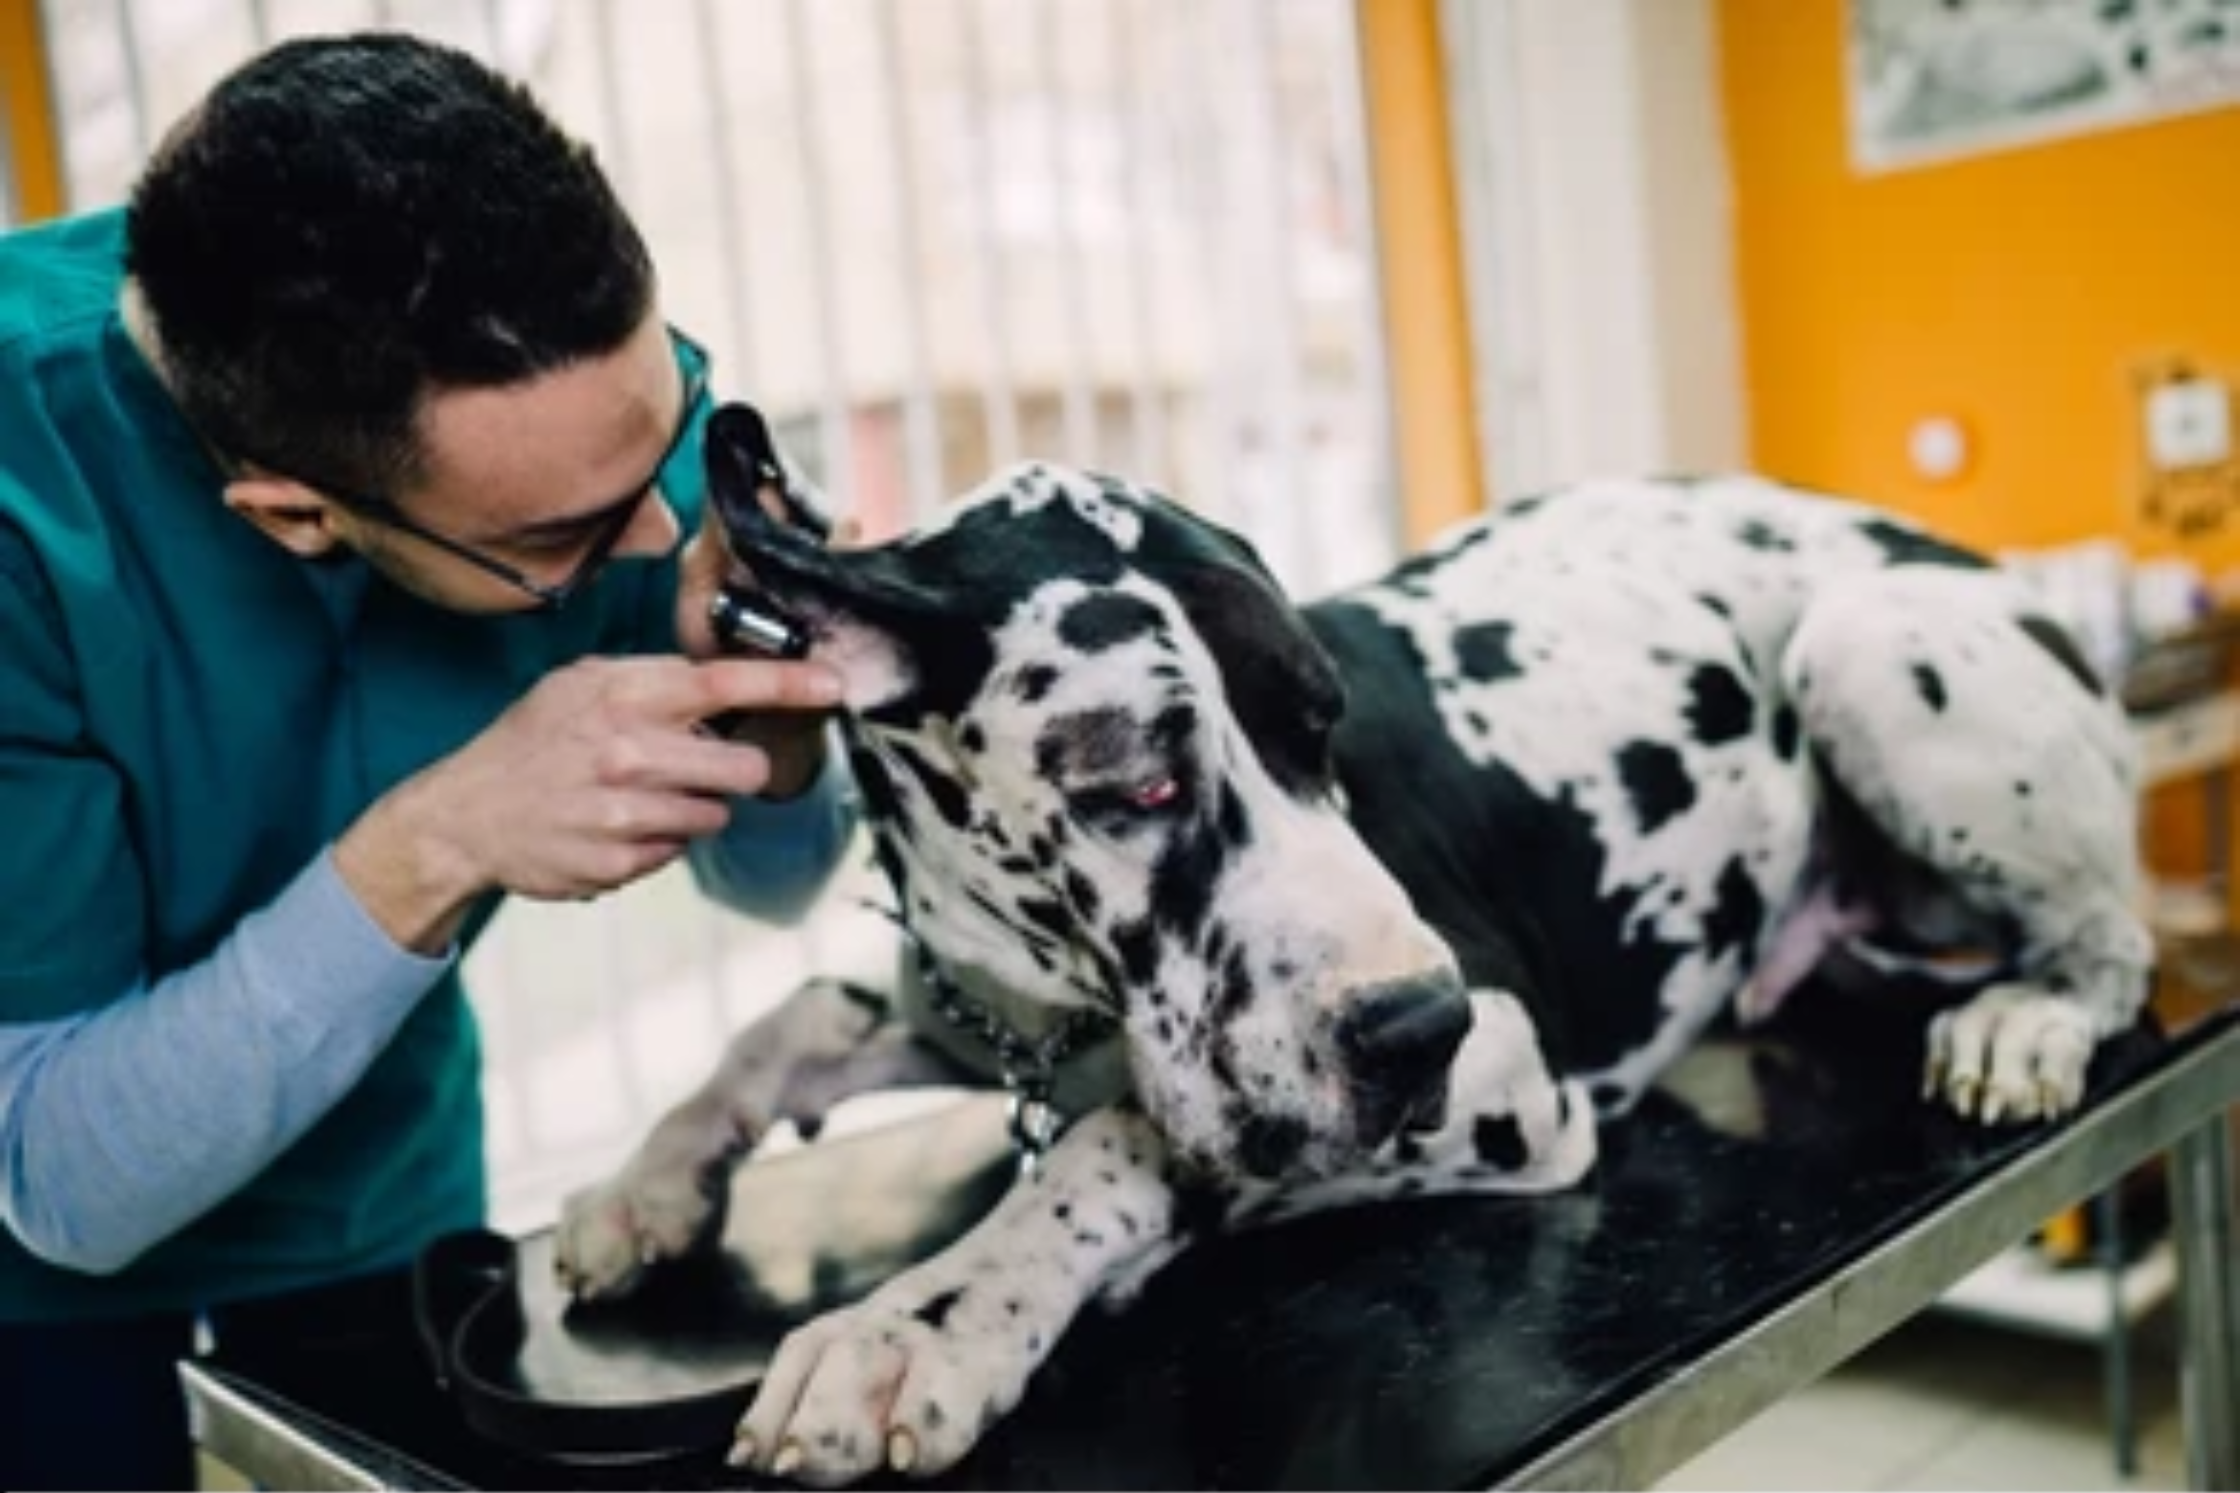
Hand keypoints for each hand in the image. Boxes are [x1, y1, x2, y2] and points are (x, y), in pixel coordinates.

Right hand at [336, 654, 840, 950]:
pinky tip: (617, 825)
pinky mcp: (620, 864)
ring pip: (715, 814)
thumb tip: (731, 680)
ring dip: (692, 806)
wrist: (464, 818)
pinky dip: (660, 839)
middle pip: (743, 767)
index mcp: (621, 697)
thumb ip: (653, 680)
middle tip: (700, 764)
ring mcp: (625, 814)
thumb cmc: (532, 743)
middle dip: (733, 767)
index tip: (833, 685)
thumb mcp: (580, 686)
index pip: (724, 682)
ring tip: (640, 795)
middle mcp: (629, 753)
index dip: (789, 683)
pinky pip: (678, 850)